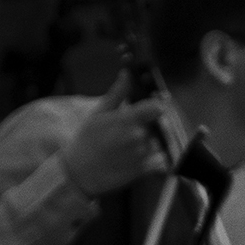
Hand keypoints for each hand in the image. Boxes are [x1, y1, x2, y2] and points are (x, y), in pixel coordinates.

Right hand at [60, 72, 167, 197]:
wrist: (81, 172)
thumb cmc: (88, 140)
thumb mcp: (99, 113)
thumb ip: (117, 94)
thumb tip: (127, 73)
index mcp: (125, 120)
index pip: (156, 108)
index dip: (160, 104)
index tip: (157, 103)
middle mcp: (138, 137)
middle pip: (160, 124)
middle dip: (153, 124)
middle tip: (139, 127)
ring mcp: (143, 154)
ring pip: (161, 141)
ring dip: (154, 141)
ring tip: (134, 144)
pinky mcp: (146, 170)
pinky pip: (163, 159)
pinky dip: (158, 157)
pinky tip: (142, 155)